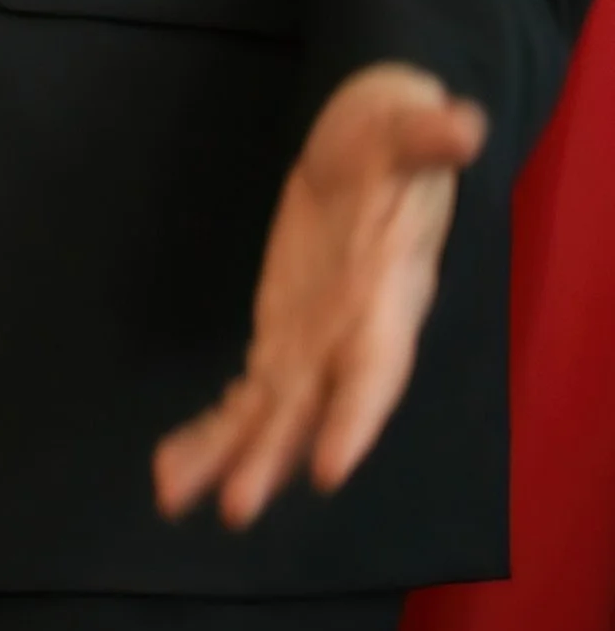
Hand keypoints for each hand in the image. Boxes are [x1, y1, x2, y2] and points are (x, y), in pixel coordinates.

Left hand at [154, 59, 487, 527]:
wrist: (372, 150)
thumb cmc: (392, 141)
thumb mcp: (405, 129)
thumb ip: (427, 135)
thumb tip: (461, 123)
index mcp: (385, 300)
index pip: (376, 370)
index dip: (355, 418)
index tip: (330, 470)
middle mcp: (349, 339)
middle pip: (312, 410)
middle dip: (272, 458)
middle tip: (233, 507)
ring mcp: (312, 345)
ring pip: (269, 417)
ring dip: (224, 456)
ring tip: (169, 493)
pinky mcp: (281, 337)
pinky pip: (246, 397)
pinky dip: (212, 430)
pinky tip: (173, 468)